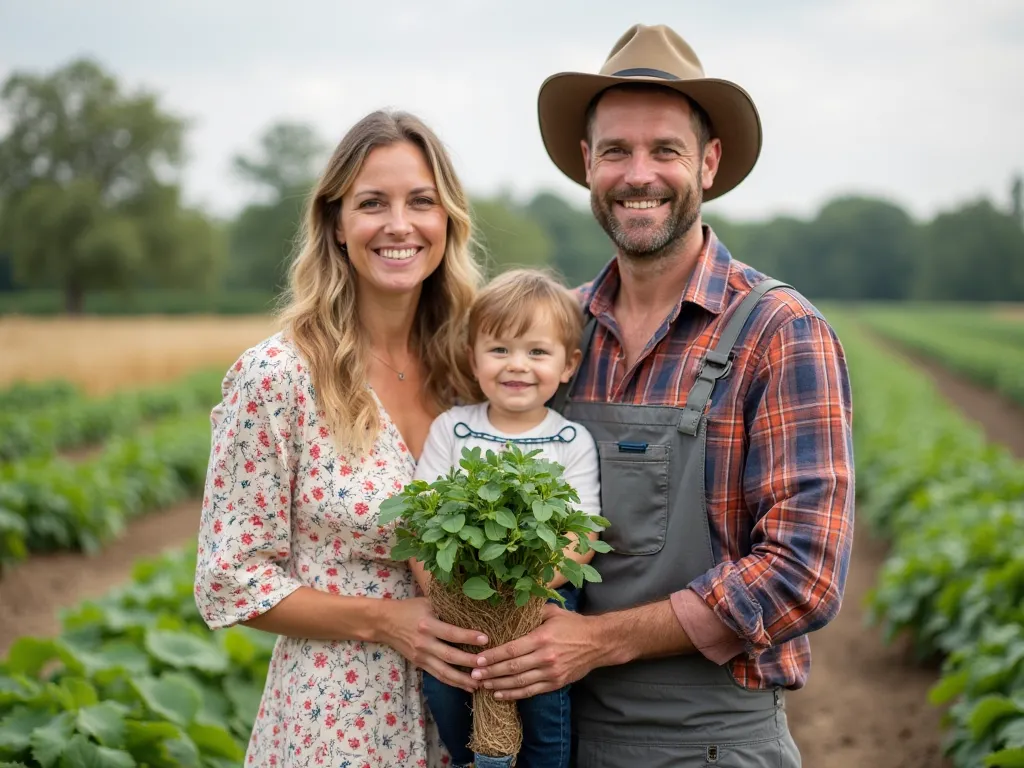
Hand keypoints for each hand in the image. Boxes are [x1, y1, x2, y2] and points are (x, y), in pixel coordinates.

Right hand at [383, 597, 487, 692]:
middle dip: (470, 662)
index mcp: (428, 625)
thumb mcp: (428, 602)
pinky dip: (452, 682)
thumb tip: (471, 610)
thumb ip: (446, 608)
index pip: (451, 633)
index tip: (485, 639)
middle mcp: (424, 643)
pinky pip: (438, 675)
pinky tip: (465, 686)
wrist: (385, 622)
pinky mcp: (419, 664)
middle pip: (450, 656)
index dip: (469, 637)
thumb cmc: (410, 608)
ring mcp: (421, 656)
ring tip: (480, 683)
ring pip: (444, 672)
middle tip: (487, 665)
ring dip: (463, 679)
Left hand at [470, 603, 604, 699]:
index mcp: (541, 638)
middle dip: (490, 672)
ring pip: (519, 682)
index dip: (493, 656)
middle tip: (473, 675)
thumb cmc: (573, 624)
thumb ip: (532, 611)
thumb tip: (510, 606)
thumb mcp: (553, 612)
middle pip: (512, 668)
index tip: (478, 659)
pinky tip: (500, 694)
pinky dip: (514, 694)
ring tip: (482, 686)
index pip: (511, 649)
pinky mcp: (556, 683)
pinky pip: (531, 691)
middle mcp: (545, 657)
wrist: (599, 642)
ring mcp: (551, 672)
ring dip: (499, 685)